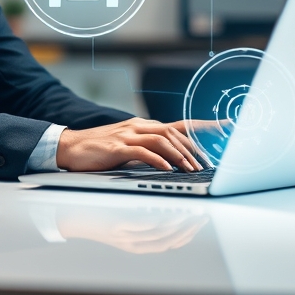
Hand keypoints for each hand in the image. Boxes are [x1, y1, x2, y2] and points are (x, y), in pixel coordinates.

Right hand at [55, 118, 204, 172]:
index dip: (200, 126)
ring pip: (161, 140)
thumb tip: (169, 160)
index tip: (222, 127)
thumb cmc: (100, 149)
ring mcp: (128, 134)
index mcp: (142, 125)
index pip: (176, 124)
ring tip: (190, 169)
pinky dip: (158, 160)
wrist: (71, 146)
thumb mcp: (128, 146)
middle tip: (205, 165)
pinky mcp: (118, 147)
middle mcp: (138, 126)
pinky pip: (143, 151)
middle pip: (173, 132)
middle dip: (192, 148)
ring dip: (179, 155)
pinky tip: (167, 169)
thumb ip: (147, 148)